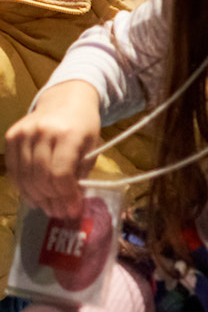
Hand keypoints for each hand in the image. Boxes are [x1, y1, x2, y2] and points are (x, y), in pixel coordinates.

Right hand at [5, 80, 103, 219]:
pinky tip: (34, 196)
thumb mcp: (92, 146)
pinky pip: (14, 169)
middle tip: (60, 213)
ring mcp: (24, 133)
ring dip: (37, 197)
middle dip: (52, 200)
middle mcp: (43, 132)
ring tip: (49, 207)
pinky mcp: (12, 136)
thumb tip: (71, 203)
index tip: (73, 210)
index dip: (66, 196)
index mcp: (69, 133)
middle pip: (42, 177)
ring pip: (25, 176)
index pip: (61, 173)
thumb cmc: (84, 125)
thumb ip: (81, 173)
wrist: (66, 99)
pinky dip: (23, 186)